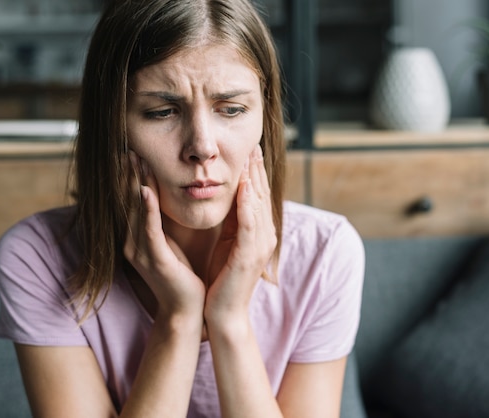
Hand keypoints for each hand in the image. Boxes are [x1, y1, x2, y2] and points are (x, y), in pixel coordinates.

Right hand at [123, 151, 205, 320]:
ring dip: (135, 183)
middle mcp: (134, 242)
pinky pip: (149, 230)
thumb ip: (164, 221)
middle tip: (128, 146)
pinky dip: (146, 210)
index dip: (132, 176)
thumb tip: (164, 196)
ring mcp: (142, 252)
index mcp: (139, 237)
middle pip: (129, 201)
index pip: (133, 200)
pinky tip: (145, 191)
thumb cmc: (183, 274)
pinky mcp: (156, 260)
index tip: (134, 150)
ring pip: (136, 211)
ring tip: (134, 159)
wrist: (188, 310)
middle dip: (129, 173)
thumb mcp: (172, 242)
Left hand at [204, 144, 276, 327]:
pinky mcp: (249, 255)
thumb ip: (233, 223)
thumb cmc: (223, 280)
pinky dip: (247, 203)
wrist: (223, 313)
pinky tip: (244, 185)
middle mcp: (265, 236)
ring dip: (254, 178)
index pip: (258, 197)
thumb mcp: (228, 244)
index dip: (255, 173)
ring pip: (258, 205)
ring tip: (250, 156)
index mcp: (259, 233)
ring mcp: (260, 246)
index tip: (250, 150)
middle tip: (253, 144)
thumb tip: (230, 200)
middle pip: (262, 195)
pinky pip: (249, 223)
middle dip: (258, 169)